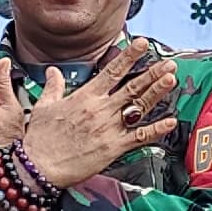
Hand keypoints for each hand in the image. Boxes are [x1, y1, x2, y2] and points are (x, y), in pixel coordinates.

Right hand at [17, 54, 183, 187]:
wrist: (40, 166)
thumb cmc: (40, 139)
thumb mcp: (44, 106)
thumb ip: (53, 86)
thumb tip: (53, 71)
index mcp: (85, 97)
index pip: (112, 71)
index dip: (129, 56)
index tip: (142, 44)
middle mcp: (100, 109)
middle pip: (132, 87)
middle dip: (153, 73)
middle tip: (169, 63)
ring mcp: (109, 128)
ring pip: (139, 106)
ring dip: (157, 92)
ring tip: (171, 79)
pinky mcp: (114, 148)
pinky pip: (140, 137)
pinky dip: (157, 129)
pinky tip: (171, 121)